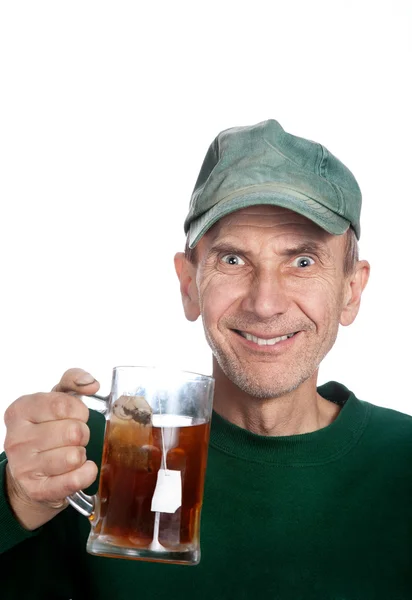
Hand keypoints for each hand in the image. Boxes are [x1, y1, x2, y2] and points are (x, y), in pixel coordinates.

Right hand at [4, 368, 99, 529]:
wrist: (31, 469)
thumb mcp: (56, 398)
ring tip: (72, 453)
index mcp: (20, 410)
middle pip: (73, 432)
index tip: (78, 416)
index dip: (80, 411)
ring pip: (74, 456)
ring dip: (82, 454)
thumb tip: (91, 383)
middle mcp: (17, 438)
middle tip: (74, 437)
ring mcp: (24, 466)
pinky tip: (81, 469)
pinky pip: (74, 480)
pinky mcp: (36, 490)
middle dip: (83, 433)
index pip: (63, 405)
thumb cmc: (47, 428)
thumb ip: (74, 381)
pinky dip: (86, 474)